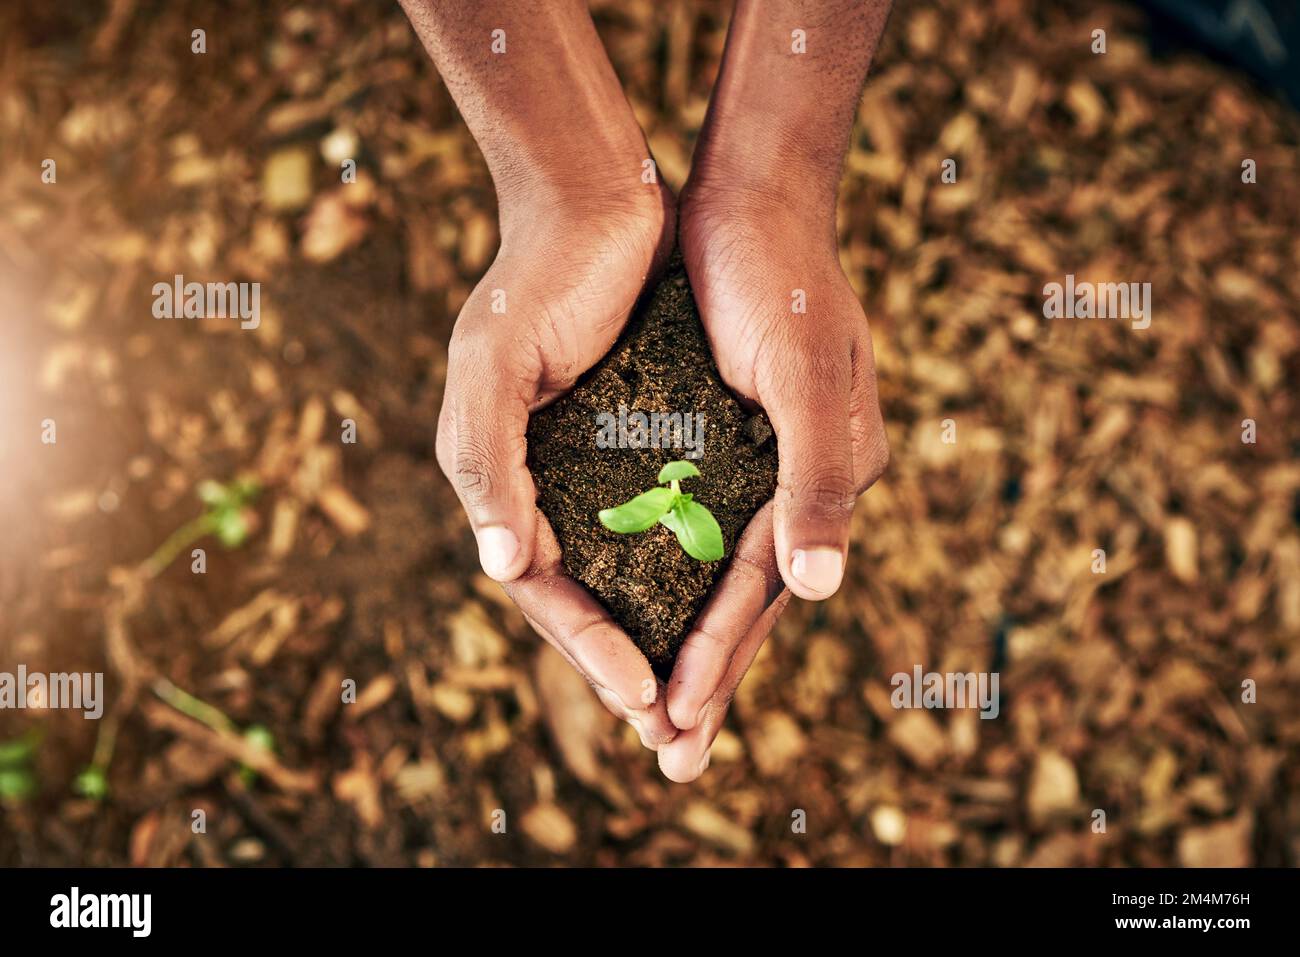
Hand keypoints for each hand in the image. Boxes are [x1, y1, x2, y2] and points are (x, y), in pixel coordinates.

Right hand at [436, 181, 679, 748]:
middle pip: (589, 595)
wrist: (598, 196)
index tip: (643, 700)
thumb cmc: (536, 278)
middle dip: (628, 665)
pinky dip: (691, 565)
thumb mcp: (492, 366)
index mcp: (502, 478)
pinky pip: (668, 519)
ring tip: (705, 693)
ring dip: (665, 630)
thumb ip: (487, 465)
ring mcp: (596, 462)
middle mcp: (546, 481)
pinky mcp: (646, 435)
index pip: (542, 589)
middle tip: (677, 734)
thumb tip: (498, 568)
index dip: (588, 647)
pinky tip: (729, 601)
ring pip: (632, 569)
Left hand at [657, 187, 888, 781]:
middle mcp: (796, 482)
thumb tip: (819, 591)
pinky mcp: (723, 435)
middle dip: (706, 680)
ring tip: (652, 711)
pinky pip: (697, 523)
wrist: (752, 197)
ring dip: (687, 640)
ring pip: (716, 574)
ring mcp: (760, 462)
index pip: (760, 594)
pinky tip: (639, 604)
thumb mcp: (805, 377)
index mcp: (824, 481)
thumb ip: (816, 483)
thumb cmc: (778, 281)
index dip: (717, 659)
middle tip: (669, 763)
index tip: (671, 725)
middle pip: (743, 603)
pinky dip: (672, 573)